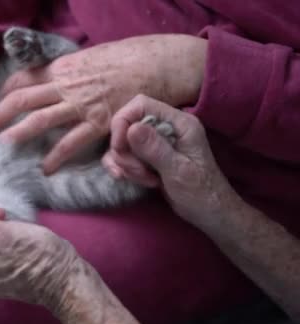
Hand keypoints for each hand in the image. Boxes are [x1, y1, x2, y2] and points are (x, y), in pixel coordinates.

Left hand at [0, 34, 206, 173]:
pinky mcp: (98, 123)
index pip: (23, 79)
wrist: (159, 63)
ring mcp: (81, 105)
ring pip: (38, 121)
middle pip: (22, 100)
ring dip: (16, 135)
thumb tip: (55, 78)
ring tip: (1, 148)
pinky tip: (44, 169)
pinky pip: (70, 143)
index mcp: (63, 68)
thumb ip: (70, 71)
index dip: (4, 92)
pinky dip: (54, 157)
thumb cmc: (128, 58)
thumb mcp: (92, 57)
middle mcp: (66, 85)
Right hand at [103, 95, 240, 229]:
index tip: (119, 148)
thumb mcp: (178, 171)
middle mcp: (166, 127)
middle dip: (124, 150)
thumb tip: (131, 128)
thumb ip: (156, 148)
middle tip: (137, 171)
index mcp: (179, 123)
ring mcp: (156, 142)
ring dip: (125, 162)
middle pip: (127, 124)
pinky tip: (131, 180)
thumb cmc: (201, 193)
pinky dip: (122, 168)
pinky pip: (123, 155)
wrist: (209, 212)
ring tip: (144, 179)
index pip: (140, 105)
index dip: (123, 123)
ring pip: (123, 142)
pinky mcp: (147, 156)